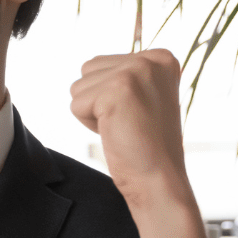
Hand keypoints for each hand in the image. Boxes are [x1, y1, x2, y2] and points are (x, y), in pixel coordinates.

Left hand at [70, 49, 210, 237]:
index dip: (109, 96)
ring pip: (79, 86)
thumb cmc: (147, 146)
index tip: (137, 115)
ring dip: (92, 112)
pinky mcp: (117, 89)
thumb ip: (123, 76)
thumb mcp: (142, 98)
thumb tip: (87, 65)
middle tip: (128, 123)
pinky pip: (76, 104)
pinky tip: (116, 132)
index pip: (103, 63)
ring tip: (123, 127)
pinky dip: (88, 124)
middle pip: (89, 69)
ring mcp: (135, 71)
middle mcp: (151, 59)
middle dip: (98, 101)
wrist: (159, 180)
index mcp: (161, 58)